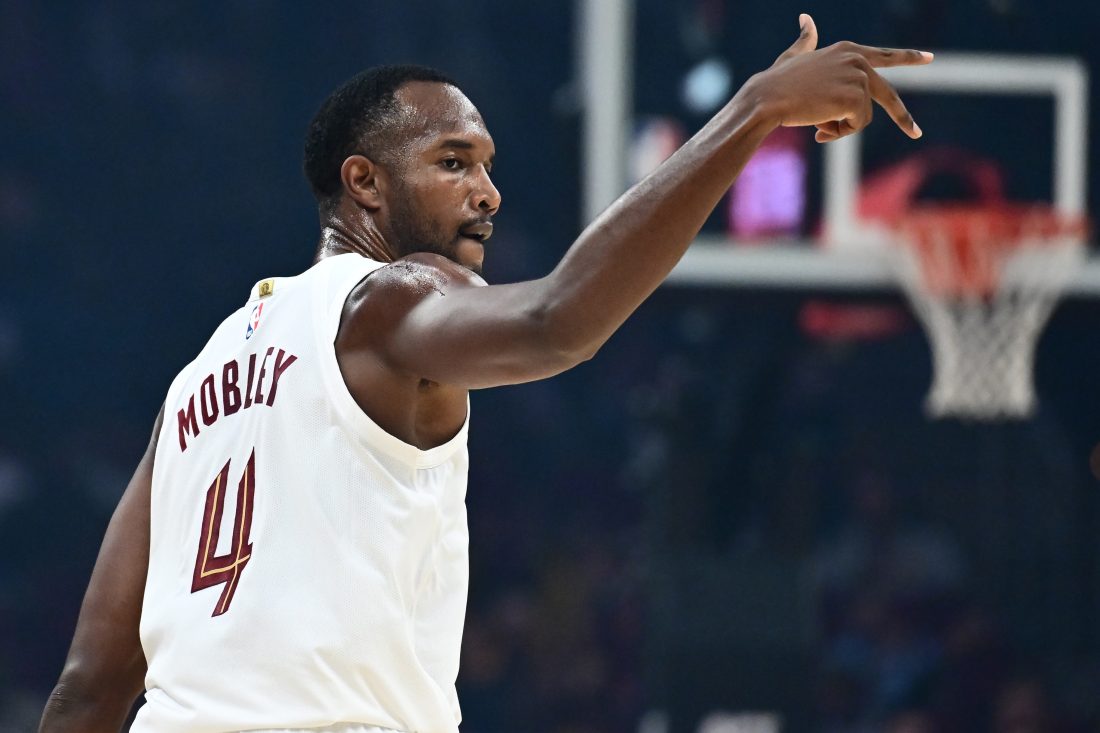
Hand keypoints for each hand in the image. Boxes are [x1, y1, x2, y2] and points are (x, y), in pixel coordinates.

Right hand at [751, 14, 932, 141]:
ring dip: (840, 128)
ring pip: (863, 117)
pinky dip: (837, 133)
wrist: (767, 98)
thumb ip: (806, 40)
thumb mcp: (795, 56)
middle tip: (916, 133)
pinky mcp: (855, 97)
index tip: (929, 58)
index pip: (885, 54)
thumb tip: (806, 19)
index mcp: (848, 50)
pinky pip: (855, 126)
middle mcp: (858, 61)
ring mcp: (858, 78)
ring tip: (817, 124)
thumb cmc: (775, 82)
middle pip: (888, 94)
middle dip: (903, 118)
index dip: (908, 57)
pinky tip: (818, 128)